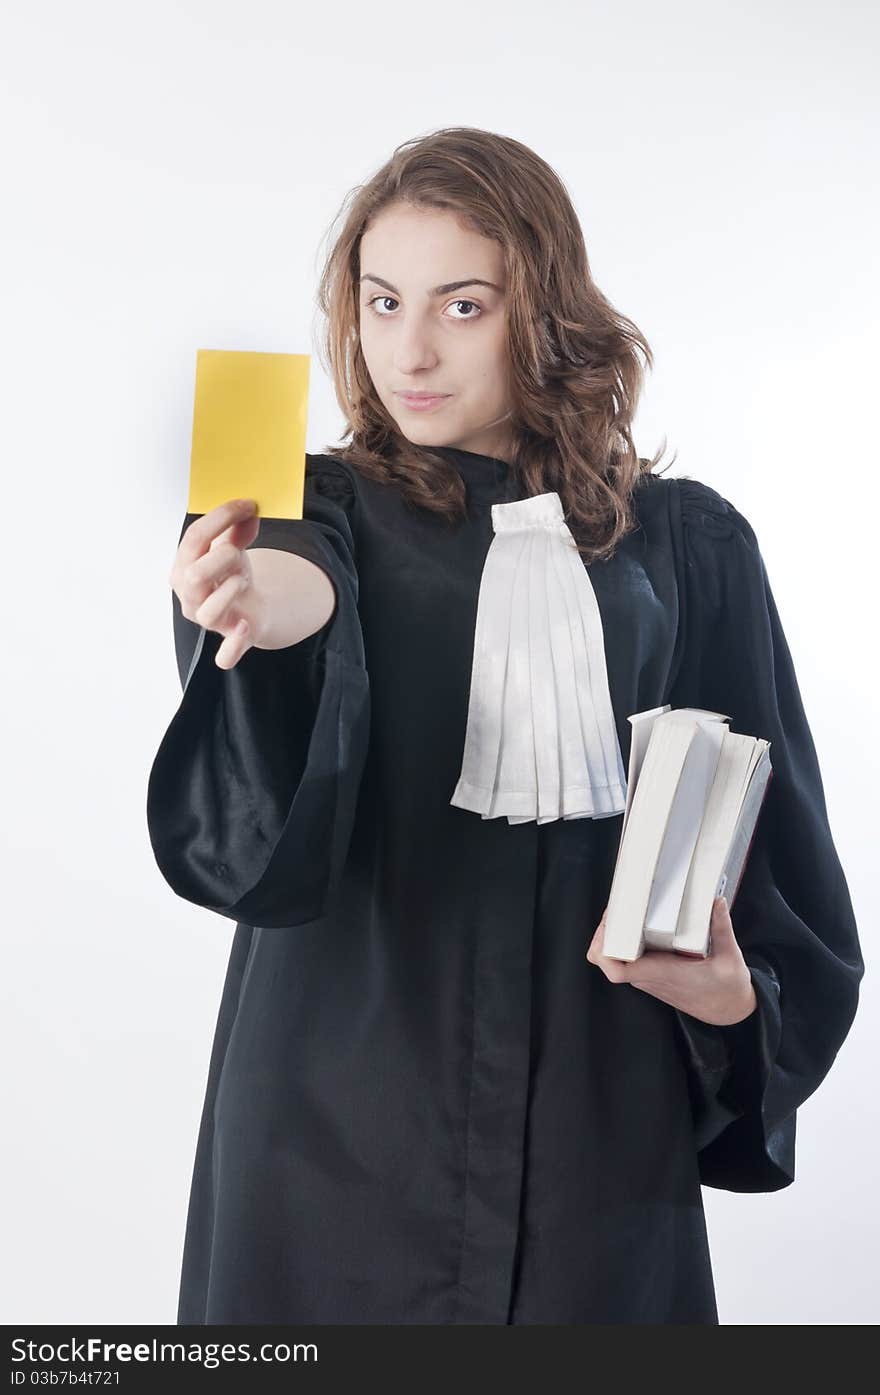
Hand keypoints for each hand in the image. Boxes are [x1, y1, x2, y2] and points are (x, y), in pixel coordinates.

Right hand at [170, 498, 261, 669]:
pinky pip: (225, 653)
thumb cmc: (232, 575)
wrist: (248, 608)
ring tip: (242, 580)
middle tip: (237, 550)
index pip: (195, 538)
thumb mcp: (235, 548)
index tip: (246, 504)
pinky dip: (234, 645)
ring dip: (229, 590)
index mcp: (185, 565)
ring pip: (207, 610)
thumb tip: (250, 509)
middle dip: (219, 557)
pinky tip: (244, 626)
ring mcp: (206, 619)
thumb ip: (239, 528)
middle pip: (194, 575)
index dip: (221, 518)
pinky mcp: (228, 640)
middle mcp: (189, 594)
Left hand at [586, 897, 757, 1025]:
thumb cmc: (727, 988)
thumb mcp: (730, 958)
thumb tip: (716, 902)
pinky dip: (625, 942)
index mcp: (663, 973)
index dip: (604, 950)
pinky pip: (628, 959)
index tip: (608, 926)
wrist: (727, 1011)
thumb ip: (721, 928)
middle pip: (608, 961)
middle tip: (616, 908)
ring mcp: (648, 977)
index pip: (618, 971)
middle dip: (605, 934)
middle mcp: (649, 977)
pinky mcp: (652, 975)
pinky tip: (637, 924)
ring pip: (616, 959)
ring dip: (614, 936)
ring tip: (625, 911)